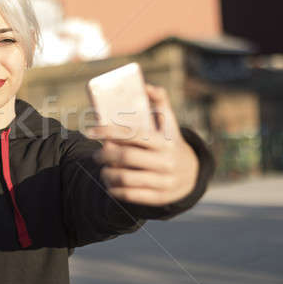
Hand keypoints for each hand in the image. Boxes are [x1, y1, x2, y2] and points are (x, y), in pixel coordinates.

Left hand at [87, 84, 198, 206]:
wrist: (192, 173)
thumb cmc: (171, 142)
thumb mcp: (170, 124)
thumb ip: (160, 103)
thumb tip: (147, 86)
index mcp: (165, 141)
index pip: (132, 133)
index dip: (109, 131)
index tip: (90, 131)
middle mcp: (165, 161)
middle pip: (125, 157)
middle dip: (105, 155)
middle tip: (96, 154)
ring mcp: (164, 180)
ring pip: (126, 178)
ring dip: (108, 174)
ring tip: (102, 170)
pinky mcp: (160, 197)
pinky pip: (131, 195)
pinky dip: (116, 190)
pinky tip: (110, 185)